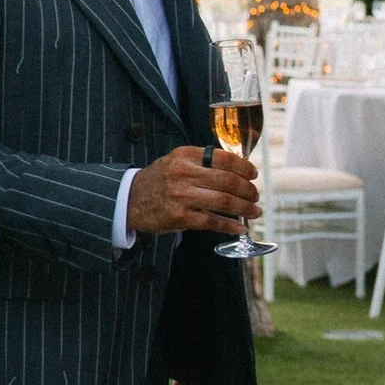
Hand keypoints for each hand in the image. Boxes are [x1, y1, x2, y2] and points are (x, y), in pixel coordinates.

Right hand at [127, 144, 256, 237]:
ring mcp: (181, 196)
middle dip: (248, 190)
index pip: (223, 157)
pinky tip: (241, 228)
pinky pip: (212, 221)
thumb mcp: (176, 161)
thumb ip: (202, 162)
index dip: (244, 166)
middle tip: (255, 195)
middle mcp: (183, 173)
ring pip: (223, 201)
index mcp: (185, 155)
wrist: (128, 200)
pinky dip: (230, 226)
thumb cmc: (158, 181)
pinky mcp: (180, 217)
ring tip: (255, 211)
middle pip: (227, 180)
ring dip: (244, 208)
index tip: (253, 174)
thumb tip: (237, 170)